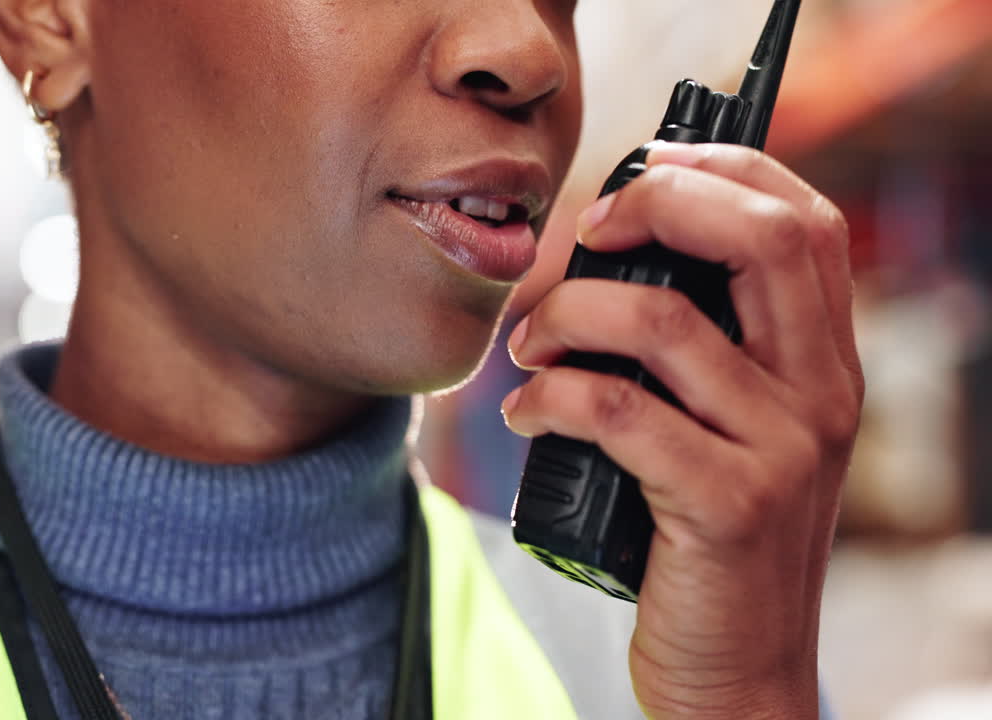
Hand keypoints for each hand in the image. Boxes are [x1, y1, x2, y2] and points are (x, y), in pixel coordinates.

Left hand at [501, 143, 862, 718]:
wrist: (738, 671)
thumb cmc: (706, 537)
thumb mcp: (729, 432)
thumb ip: (703, 351)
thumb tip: (606, 258)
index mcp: (824, 362)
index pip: (805, 219)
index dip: (720, 172)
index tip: (638, 177)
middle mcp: (820, 394)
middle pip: (759, 240)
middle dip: (656, 205)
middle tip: (581, 234)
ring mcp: (783, 448)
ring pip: (663, 321)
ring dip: (567, 313)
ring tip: (527, 344)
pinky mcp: (728, 505)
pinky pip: (618, 410)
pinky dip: (550, 396)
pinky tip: (523, 416)